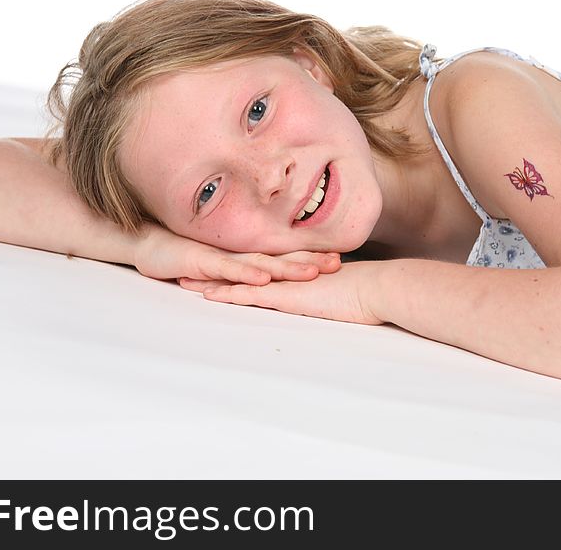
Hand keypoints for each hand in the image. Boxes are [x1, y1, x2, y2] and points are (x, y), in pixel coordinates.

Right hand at [133, 223, 340, 283]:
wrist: (150, 247)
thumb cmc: (186, 257)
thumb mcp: (220, 266)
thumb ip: (243, 269)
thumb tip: (269, 280)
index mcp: (246, 254)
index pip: (283, 255)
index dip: (309, 256)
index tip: (338, 259)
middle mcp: (238, 253)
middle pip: (279, 257)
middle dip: (309, 260)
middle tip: (337, 263)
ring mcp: (222, 257)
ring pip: (259, 263)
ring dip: (285, 268)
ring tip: (310, 272)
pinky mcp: (203, 263)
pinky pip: (228, 269)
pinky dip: (245, 274)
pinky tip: (262, 279)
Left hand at [178, 260, 384, 325]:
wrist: (378, 288)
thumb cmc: (368, 292)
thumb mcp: (341, 289)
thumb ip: (328, 289)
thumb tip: (327, 293)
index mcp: (296, 272)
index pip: (259, 267)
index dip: (236, 265)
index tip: (215, 264)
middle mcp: (285, 274)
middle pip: (241, 269)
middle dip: (213, 269)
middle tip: (186, 266)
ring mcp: (285, 283)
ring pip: (239, 280)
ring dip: (210, 281)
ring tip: (182, 280)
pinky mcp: (288, 295)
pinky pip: (251, 294)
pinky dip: (228, 294)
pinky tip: (208, 295)